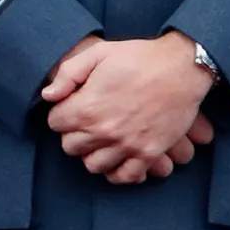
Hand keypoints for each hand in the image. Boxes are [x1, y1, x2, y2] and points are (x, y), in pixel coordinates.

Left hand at [42, 33, 215, 182]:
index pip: (55, 123)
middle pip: (70, 147)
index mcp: (88, 107)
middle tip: (87, 120)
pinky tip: (118, 156)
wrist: (181, 67)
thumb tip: (48, 95)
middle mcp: (104, 131)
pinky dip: (118, 171)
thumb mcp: (99, 52)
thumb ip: (68, 73)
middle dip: (74, 133)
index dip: (62, 112)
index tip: (73, 104)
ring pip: (93, 166)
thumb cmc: (139, 57)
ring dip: (93, 153)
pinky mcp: (148, 153)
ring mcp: (127, 146)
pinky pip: (125, 177)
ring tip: (101, 138)